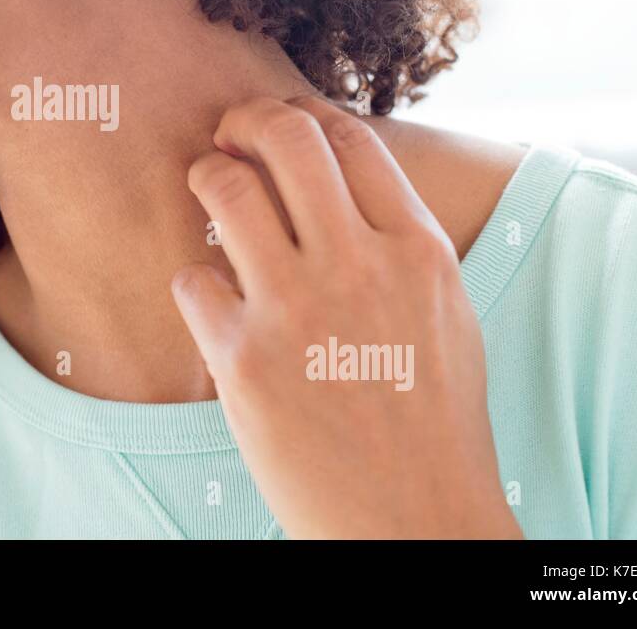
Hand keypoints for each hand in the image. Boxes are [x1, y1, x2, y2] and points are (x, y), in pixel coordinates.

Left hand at [171, 94, 521, 538]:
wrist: (414, 521)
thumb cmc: (434, 421)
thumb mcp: (447, 314)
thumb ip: (400, 243)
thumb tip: (344, 181)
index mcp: (418, 251)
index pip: (350, 138)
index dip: (305, 116)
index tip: (282, 126)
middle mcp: (359, 266)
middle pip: (285, 137)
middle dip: (245, 120)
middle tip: (227, 135)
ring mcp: (297, 309)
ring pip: (225, 188)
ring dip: (206, 176)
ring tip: (205, 189)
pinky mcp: (242, 359)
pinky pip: (190, 278)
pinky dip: (193, 281)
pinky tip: (209, 302)